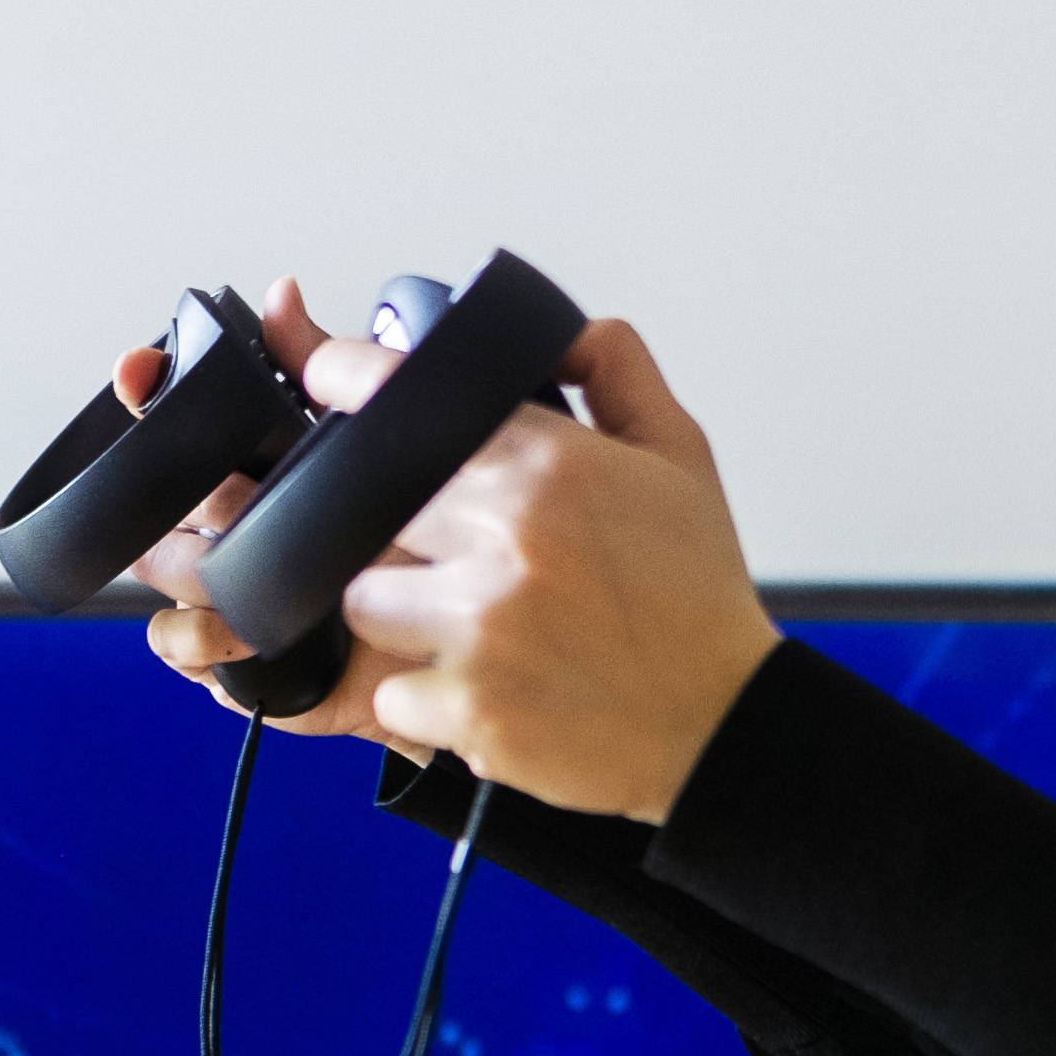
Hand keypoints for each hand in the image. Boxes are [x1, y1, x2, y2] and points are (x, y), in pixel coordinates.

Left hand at [116, 285, 779, 818]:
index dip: (347, 381)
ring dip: (409, 621)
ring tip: (483, 636)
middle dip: (407, 536)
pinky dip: (431, 703)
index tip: (330, 383)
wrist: (725, 726)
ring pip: (368, 604)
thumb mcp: (679, 455)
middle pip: (372, 512)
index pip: (399, 396)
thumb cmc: (697, 598)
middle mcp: (505, 538)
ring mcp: (478, 627)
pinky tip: (498, 694)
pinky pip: (393, 696)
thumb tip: (559, 329)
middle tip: (468, 563)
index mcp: (546, 465)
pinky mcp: (466, 708)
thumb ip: (614, 370)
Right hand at [118, 281, 436, 761]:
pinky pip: (199, 662)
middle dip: (158, 501)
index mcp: (278, 475)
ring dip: (180, 578)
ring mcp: (252, 602)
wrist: (497, 648)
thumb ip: (339, 368)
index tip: (135, 371)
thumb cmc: (446, 545)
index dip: (150, 395)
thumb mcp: (399, 446)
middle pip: (167, 510)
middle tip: (206, 500)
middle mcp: (252, 535)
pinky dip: (200, 652)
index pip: (190, 426)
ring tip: (220, 576)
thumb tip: (280, 297)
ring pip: (169, 587)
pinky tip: (229, 640)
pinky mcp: (268, 669)